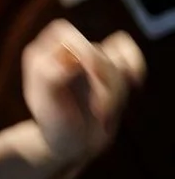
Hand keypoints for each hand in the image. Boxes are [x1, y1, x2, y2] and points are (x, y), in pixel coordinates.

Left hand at [21, 18, 145, 165]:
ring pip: (115, 62)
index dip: (79, 48)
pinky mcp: (107, 73)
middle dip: (103, 83)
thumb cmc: (53, 125)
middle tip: (98, 112)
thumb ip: (50, 76)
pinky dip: (135, 65)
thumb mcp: (45, 102)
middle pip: (96, 51)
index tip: (85, 71)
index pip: (63, 32)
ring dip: (115, 93)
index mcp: (43, 55)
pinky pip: (125, 55)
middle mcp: (65, 54)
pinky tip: (135, 80)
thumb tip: (70, 60)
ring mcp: (88, 63)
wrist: (70, 145)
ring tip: (103, 115)